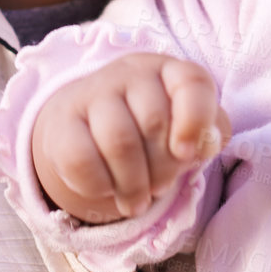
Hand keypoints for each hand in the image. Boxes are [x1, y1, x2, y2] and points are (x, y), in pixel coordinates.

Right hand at [32, 53, 231, 223]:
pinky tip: (106, 189)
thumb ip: (208, 133)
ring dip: (133, 184)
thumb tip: (204, 143)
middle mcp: (130, 73)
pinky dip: (99, 186)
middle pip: (155, 122)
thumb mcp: (185, 127)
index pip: (192, 82)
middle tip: (160, 186)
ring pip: (120, 142)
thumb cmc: (151, 129)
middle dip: (163, 169)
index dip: (196, 119)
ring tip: (137, 201)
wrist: (86, 127)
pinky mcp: (62, 122)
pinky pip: (81, 159)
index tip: (188, 154)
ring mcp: (93, 93)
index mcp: (169, 70)